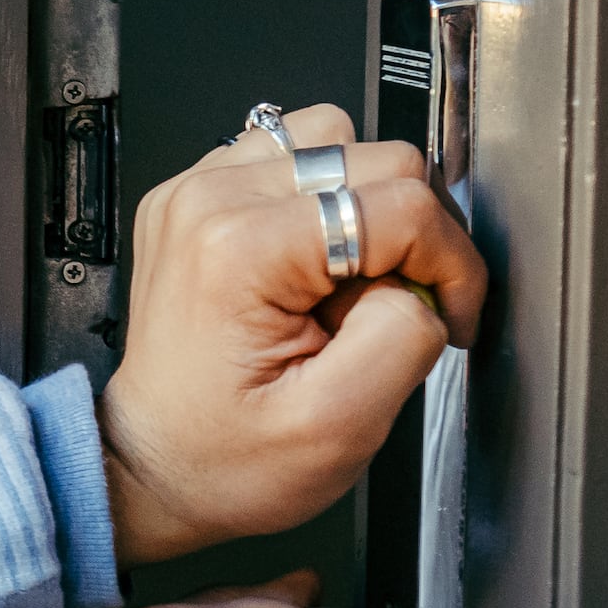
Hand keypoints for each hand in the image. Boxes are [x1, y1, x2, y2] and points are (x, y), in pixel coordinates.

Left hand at [92, 104, 486, 565]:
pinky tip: (310, 267)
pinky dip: (327, 204)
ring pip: (342, 143)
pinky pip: (301, 158)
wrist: (158, 465)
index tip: (448, 317)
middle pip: (379, 160)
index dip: (450, 264)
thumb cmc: (225, 458)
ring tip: (338, 287)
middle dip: (408, 240)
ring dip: (365, 210)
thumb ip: (404, 336)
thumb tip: (428, 282)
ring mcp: (200, 188)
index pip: (402, 204)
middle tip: (379, 313)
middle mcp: (211, 199)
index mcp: (239, 248)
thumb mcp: (339, 427)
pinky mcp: (203, 192)